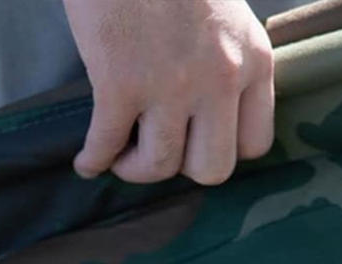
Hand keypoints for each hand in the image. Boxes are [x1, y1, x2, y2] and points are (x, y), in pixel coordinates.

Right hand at [62, 0, 274, 184]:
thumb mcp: (224, 13)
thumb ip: (226, 59)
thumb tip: (205, 111)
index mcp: (252, 60)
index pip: (256, 145)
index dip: (223, 150)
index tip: (198, 141)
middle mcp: (220, 79)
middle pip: (212, 169)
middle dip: (181, 168)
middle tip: (158, 148)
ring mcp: (171, 84)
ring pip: (160, 166)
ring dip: (134, 168)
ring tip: (120, 155)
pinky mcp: (120, 82)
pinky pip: (106, 145)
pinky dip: (92, 160)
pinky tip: (85, 161)